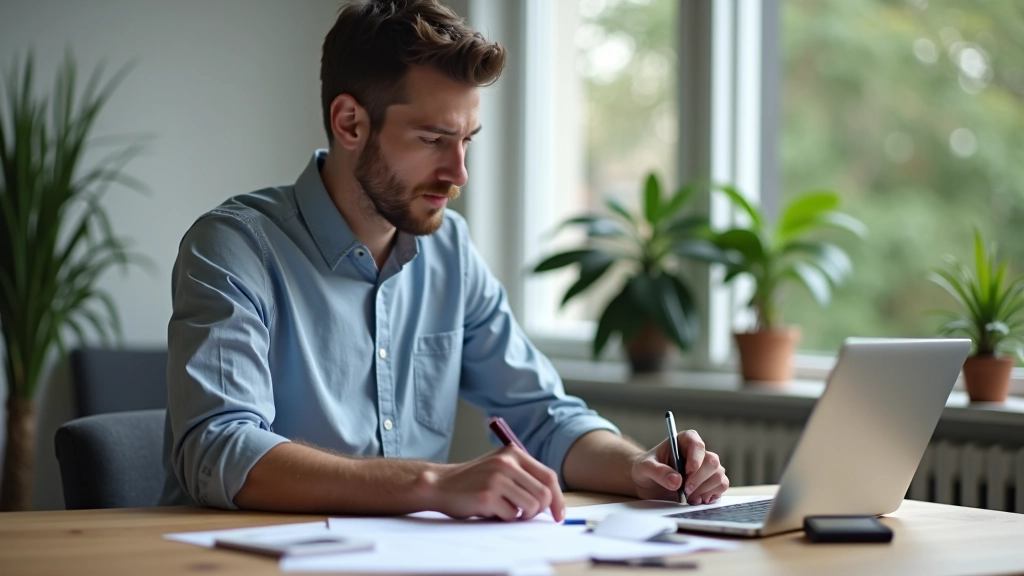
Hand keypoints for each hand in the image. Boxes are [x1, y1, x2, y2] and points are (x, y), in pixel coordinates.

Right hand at [416, 446, 565, 521]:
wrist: (440, 484)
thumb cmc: (474, 480)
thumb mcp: (500, 467)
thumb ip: (524, 476)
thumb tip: (553, 500)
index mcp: (513, 453)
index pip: (549, 476)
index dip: (558, 499)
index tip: (559, 515)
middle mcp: (506, 462)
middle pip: (544, 494)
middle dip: (538, 511)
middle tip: (525, 514)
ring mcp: (496, 478)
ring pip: (530, 507)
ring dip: (521, 515)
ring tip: (505, 510)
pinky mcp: (487, 495)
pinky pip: (510, 516)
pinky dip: (503, 518)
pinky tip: (489, 509)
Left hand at [630, 429, 728, 504]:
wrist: (647, 483)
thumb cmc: (646, 469)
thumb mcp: (645, 468)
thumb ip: (658, 472)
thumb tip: (676, 481)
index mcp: (683, 441)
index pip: (696, 443)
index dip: (696, 457)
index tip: (688, 471)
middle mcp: (698, 453)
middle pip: (712, 461)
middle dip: (699, 479)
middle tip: (685, 490)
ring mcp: (706, 468)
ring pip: (719, 475)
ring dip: (705, 489)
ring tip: (688, 497)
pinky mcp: (710, 483)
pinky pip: (721, 487)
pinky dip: (711, 495)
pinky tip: (696, 500)